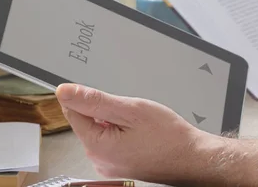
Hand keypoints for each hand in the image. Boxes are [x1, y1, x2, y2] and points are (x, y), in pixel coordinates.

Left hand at [55, 84, 213, 183]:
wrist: (191, 158)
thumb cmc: (168, 137)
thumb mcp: (131, 109)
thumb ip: (94, 100)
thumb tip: (65, 91)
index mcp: (96, 145)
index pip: (73, 111)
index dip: (87, 96)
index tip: (105, 95)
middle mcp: (99, 160)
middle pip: (88, 121)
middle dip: (107, 110)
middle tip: (133, 113)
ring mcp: (109, 165)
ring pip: (102, 130)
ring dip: (117, 121)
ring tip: (141, 125)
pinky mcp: (119, 165)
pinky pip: (113, 141)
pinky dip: (124, 132)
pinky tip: (142, 134)